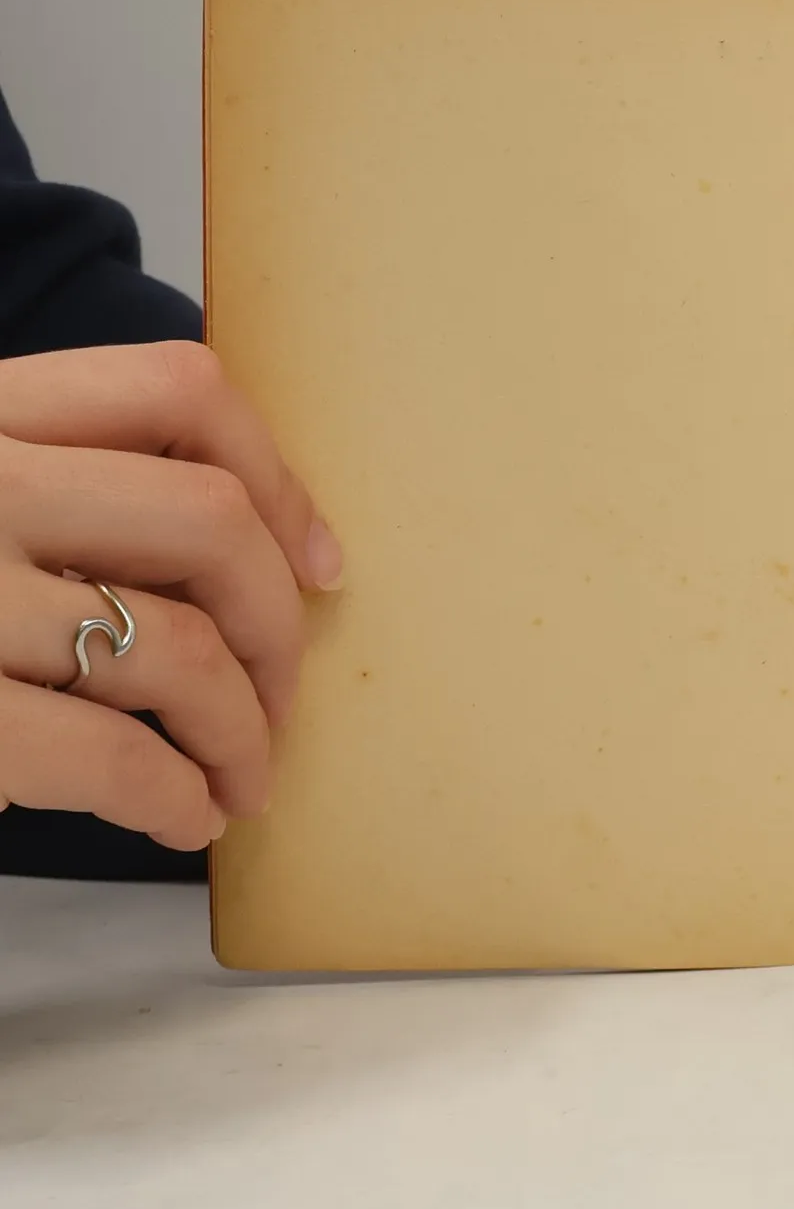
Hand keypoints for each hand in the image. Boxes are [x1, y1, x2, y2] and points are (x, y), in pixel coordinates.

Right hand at [0, 343, 340, 848]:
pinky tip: (185, 818)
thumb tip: (252, 562)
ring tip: (242, 778)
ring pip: (179, 648)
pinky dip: (175, 795)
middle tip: (281, 694)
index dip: (279, 479)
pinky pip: (107, 753)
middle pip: (210, 524)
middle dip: (279, 625)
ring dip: (242, 731)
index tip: (321, 562)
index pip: (179, 389)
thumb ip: (58, 494)